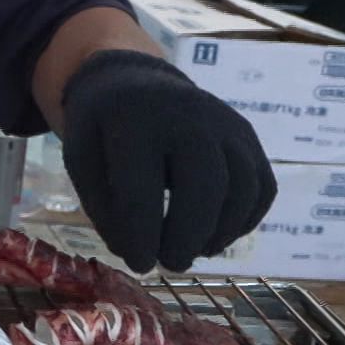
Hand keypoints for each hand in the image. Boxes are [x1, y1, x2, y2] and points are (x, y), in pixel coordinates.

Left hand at [60, 49, 275, 272]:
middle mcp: (189, 116)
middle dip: (188, 236)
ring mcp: (226, 124)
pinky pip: (262, 187)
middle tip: (170, 263)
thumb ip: (105, 207)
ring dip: (221, 232)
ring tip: (193, 251)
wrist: (134, 80)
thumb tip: (138, 254)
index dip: (141, 236)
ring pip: (243, 188)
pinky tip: (215, 234)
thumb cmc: (103, 129)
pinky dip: (245, 219)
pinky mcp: (249, 137)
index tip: (138, 264)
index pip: (142, 189)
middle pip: (205, 186)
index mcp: (134, 120)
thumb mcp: (82, 159)